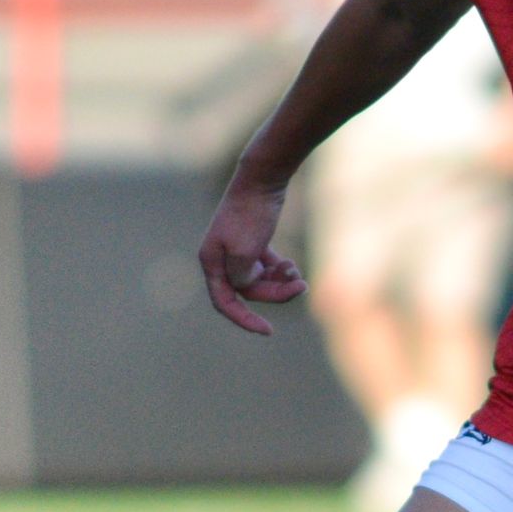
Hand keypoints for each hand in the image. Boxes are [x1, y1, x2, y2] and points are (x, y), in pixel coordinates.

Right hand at [198, 177, 304, 335]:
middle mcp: (221, 259)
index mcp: (212, 262)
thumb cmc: (250, 214)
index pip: (225, 303)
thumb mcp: (246, 251)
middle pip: (249, 292)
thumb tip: (244, 289)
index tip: (268, 331)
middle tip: (301, 286)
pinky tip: (293, 267)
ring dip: (281, 282)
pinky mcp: (254, 243)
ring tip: (298, 273)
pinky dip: (281, 271)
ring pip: (260, 281)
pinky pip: (267, 269)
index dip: (244, 320)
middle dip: (275, 293)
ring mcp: (238, 252)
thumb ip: (242, 278)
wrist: (263, 180)